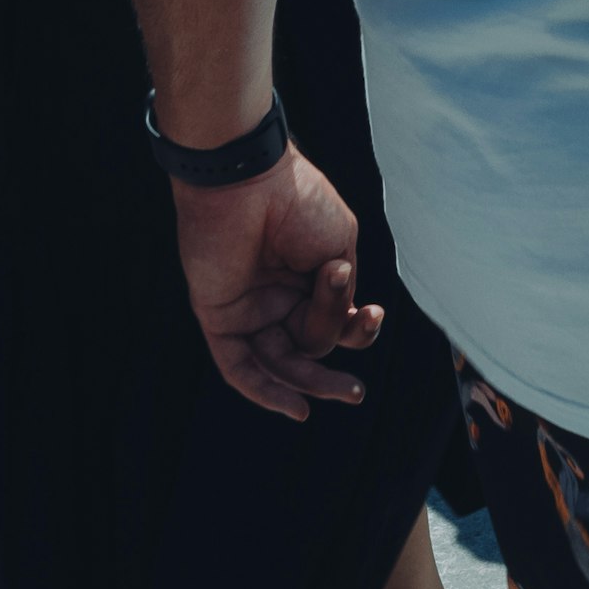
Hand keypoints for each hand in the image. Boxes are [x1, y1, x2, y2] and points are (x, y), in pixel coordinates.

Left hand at [170, 148, 383, 418]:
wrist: (249, 180)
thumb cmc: (299, 203)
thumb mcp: (339, 250)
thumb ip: (342, 292)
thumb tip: (344, 322)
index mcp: (308, 278)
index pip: (335, 321)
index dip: (357, 329)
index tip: (370, 313)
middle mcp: (278, 296)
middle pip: (311, 344)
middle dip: (335, 356)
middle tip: (355, 389)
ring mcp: (248, 308)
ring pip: (281, 360)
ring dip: (312, 380)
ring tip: (345, 391)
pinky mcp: (218, 315)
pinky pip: (237, 365)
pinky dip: (263, 390)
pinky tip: (295, 409)